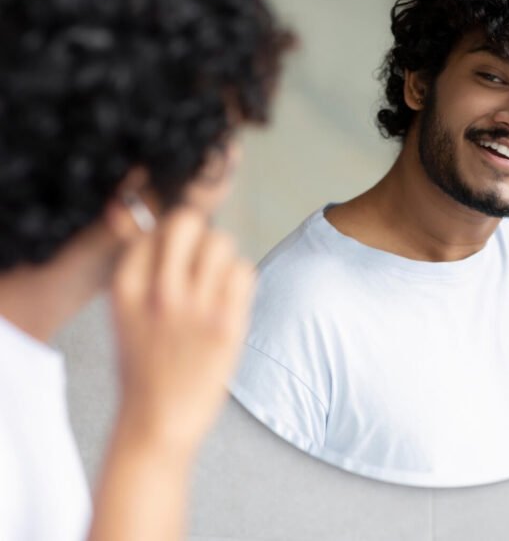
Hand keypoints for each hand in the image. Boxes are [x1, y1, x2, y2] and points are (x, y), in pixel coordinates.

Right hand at [110, 207, 254, 454]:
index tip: (176, 254)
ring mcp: (194, 308)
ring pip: (222, 242)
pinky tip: (231, 301)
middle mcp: (159, 292)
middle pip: (188, 222)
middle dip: (199, 233)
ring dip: (223, 258)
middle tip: (201, 259)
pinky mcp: (226, 324)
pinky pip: (245, 271)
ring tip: (217, 285)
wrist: (157, 422)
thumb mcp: (127, 313)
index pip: (154, 228)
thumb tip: (152, 221)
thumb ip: (142, 271)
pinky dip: (242, 280)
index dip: (170, 236)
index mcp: (127, 288)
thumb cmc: (145, 366)